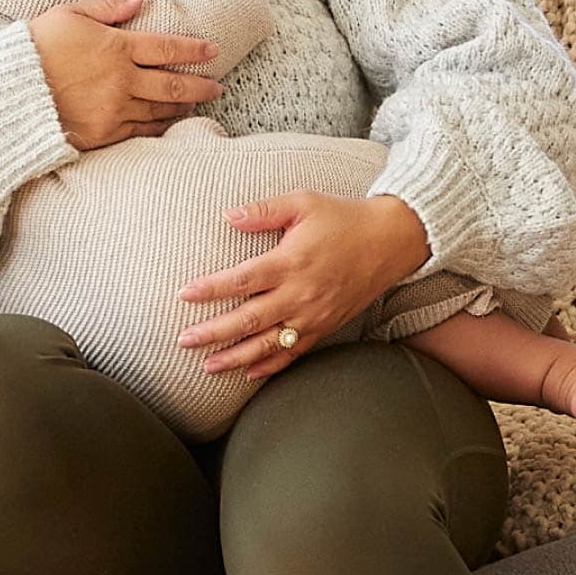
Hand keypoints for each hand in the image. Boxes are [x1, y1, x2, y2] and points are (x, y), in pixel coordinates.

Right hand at [29, 0, 224, 151]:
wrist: (8, 92)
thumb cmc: (34, 48)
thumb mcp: (67, 14)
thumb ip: (106, 7)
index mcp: (116, 47)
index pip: (167, 48)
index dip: (194, 49)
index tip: (212, 50)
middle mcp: (122, 80)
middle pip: (173, 85)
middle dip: (200, 85)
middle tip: (217, 87)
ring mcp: (114, 109)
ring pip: (159, 111)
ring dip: (181, 107)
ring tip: (194, 104)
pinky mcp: (102, 133)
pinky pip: (138, 132)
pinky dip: (157, 128)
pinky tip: (165, 125)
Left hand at [176, 192, 430, 377]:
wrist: (392, 241)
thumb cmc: (343, 219)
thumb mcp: (303, 202)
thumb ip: (264, 210)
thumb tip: (227, 215)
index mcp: (291, 262)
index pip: (242, 280)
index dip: (210, 289)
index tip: (184, 295)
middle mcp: (301, 294)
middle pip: (249, 319)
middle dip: (213, 333)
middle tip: (183, 340)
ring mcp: (314, 315)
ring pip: (269, 344)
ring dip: (236, 357)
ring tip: (207, 366)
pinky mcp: (326, 326)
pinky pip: (295, 352)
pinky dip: (271, 365)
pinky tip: (248, 372)